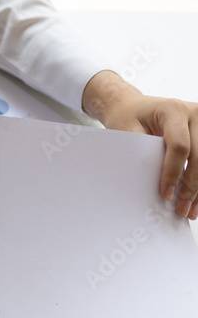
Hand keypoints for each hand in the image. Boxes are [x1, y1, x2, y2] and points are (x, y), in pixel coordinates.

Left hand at [83, 70, 197, 218]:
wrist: (134, 106)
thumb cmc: (128, 118)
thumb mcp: (126, 131)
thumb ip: (142, 154)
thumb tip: (152, 185)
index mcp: (172, 110)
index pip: (179, 147)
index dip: (174, 173)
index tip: (166, 195)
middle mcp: (194, 113)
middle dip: (190, 186)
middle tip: (181, 209)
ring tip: (191, 210)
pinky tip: (197, 198)